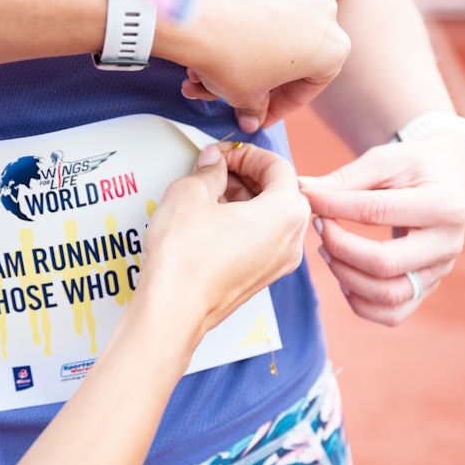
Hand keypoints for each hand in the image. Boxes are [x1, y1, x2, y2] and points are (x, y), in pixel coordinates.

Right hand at [140, 143, 310, 346]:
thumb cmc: (185, 256)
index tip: (225, 154)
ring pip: (272, 218)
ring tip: (210, 193)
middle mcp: (291, 242)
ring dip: (245, 199)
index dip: (250, 155)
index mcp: (285, 214)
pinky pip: (262, 240)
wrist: (173, 309)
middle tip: (218, 170)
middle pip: (282, 193)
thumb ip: (208, 170)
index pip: (280, 168)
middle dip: (250, 176)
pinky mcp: (260, 279)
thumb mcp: (190, 194)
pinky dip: (243, 223)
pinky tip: (211, 220)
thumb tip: (213, 162)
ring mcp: (278, 265)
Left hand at [154, 0, 350, 134]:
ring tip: (204, 80)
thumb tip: (252, 118)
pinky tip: (206, 52)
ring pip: (267, 36)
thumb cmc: (230, 57)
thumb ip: (256, 109)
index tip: (261, 116)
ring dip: (238, 61)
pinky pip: (253, 15)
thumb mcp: (246, 96)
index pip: (311, 86)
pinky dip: (234, 36)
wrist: (193, 14)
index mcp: (332, 47)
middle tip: (235, 100)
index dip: (281, 107)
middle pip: (289, 58)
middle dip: (257, 83)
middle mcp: (321, 11)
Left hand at [299, 131, 464, 326]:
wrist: (450, 177)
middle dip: (340, 247)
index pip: (377, 212)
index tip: (307, 196)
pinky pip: (392, 314)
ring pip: (388, 295)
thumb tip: (302, 189)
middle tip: (319, 226)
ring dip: (345, 276)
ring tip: (326, 250)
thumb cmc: (415, 164)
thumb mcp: (386, 159)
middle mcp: (447, 244)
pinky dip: (360, 302)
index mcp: (442, 205)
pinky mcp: (428, 288)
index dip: (334, 205)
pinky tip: (344, 275)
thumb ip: (346, 178)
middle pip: (384, 264)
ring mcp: (440, 271)